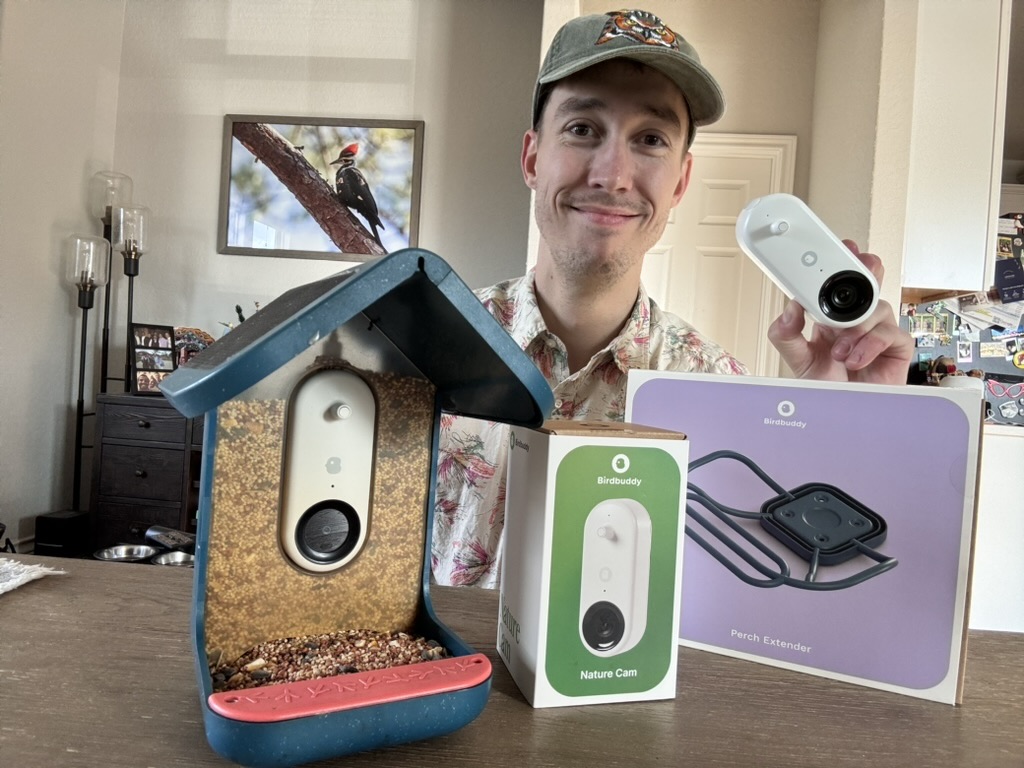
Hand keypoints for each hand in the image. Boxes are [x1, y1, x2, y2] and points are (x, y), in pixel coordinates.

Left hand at [767, 241, 913, 384]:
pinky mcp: (897, 348)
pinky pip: (891, 333)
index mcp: (832, 318)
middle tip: (860, 263)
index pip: (837, 285)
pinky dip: (871, 344)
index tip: (835, 249)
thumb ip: (787, 334)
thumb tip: (790, 308)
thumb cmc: (826, 389)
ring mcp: (878, 332)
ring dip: (856, 328)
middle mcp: (857, 321)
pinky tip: (855, 359)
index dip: (839, 266)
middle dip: (865, 269)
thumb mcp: (798, 360)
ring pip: (877, 308)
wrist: (842, 417)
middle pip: (868, 284)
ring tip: (839, 352)